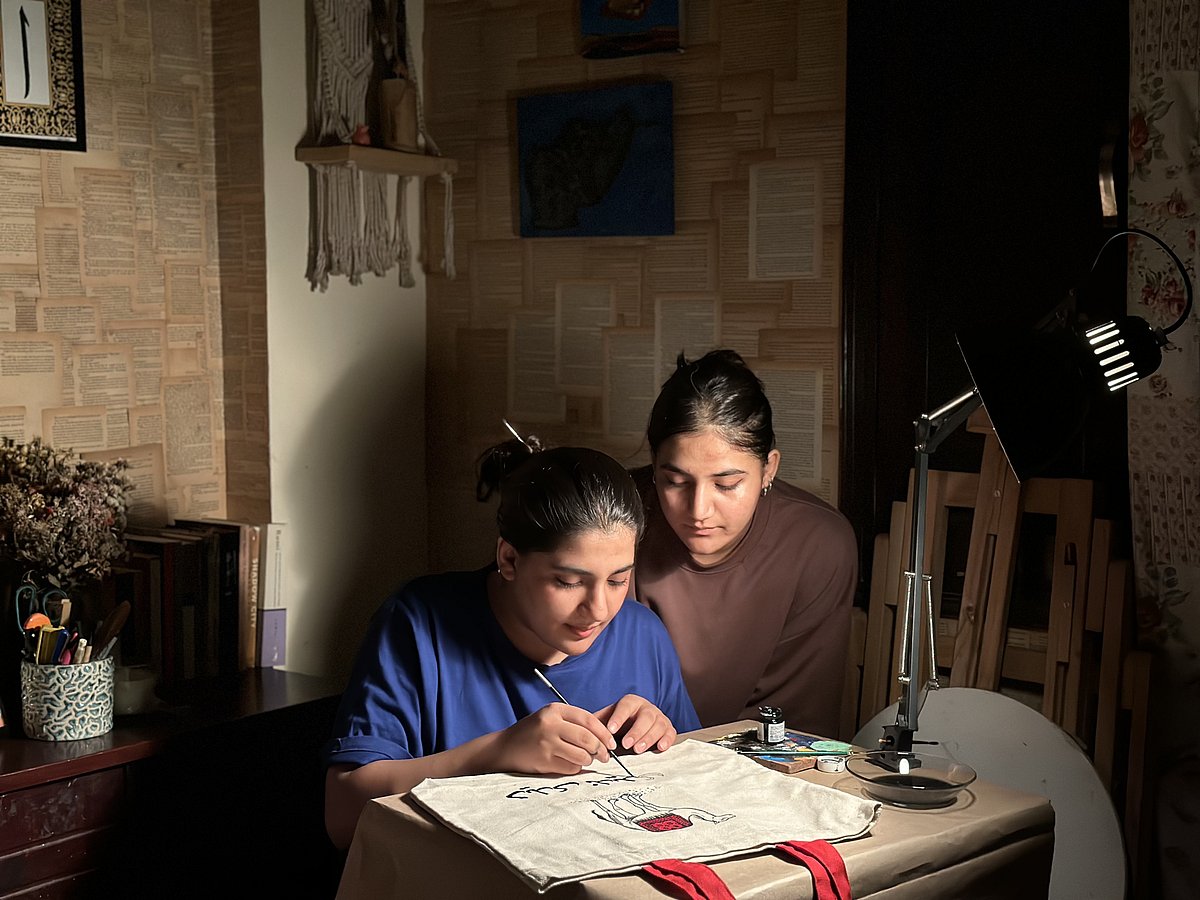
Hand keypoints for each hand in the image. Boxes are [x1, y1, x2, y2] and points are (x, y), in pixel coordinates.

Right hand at [491, 703, 617, 774]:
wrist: (505, 748)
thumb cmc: (534, 733)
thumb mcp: (551, 718)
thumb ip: (574, 723)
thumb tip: (604, 738)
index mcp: (555, 710)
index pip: (588, 720)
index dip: (604, 733)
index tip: (612, 743)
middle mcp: (550, 725)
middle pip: (588, 738)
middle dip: (601, 749)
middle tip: (605, 756)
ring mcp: (546, 743)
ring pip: (582, 755)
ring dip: (588, 760)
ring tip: (586, 759)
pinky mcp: (544, 761)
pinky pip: (571, 767)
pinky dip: (576, 768)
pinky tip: (569, 764)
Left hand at [595, 695, 676, 753]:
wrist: (635, 726)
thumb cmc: (619, 725)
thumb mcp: (606, 721)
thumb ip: (596, 725)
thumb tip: (583, 732)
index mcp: (631, 702)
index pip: (625, 706)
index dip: (618, 717)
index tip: (610, 730)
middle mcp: (647, 708)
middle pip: (645, 716)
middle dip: (636, 731)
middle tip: (626, 744)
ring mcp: (659, 718)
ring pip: (658, 725)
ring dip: (649, 738)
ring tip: (638, 750)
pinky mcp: (668, 729)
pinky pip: (670, 733)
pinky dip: (666, 740)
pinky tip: (660, 748)